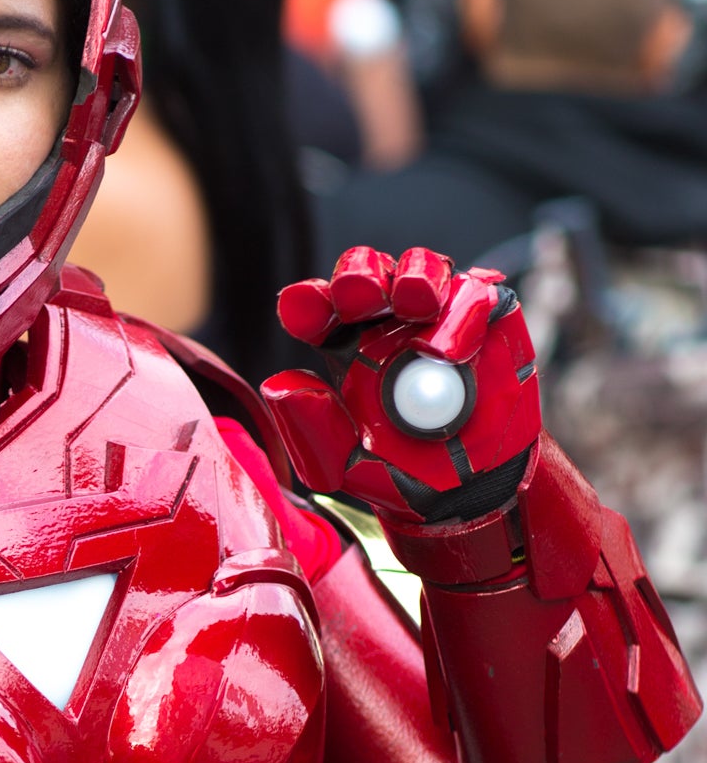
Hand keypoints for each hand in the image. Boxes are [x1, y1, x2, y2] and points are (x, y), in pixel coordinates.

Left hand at [261, 245, 540, 521]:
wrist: (468, 495)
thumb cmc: (402, 474)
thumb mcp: (345, 463)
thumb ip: (312, 427)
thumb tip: (279, 385)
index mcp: (343, 346)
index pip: (316, 308)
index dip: (307, 302)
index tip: (303, 313)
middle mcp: (385, 322)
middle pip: (365, 272)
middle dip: (358, 275)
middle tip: (358, 296)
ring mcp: (436, 316)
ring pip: (421, 267)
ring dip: (413, 275)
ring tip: (413, 302)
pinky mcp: (483, 321)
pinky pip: (473, 297)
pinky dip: (461, 315)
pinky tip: (449, 350)